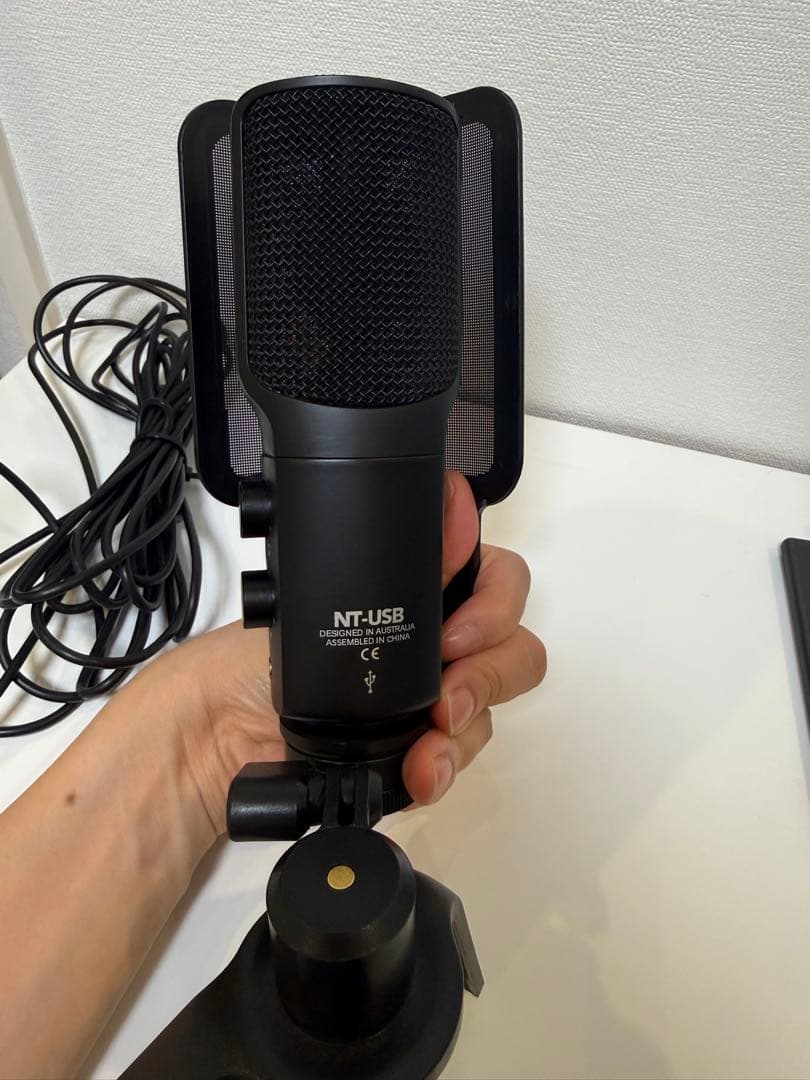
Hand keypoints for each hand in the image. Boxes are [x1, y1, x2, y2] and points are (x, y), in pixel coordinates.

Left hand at [160, 472, 545, 833]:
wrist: (222, 731)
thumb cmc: (258, 653)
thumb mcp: (321, 591)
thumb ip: (398, 553)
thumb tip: (454, 500)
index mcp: (421, 591)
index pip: (498, 578)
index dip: (496, 598)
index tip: (458, 625)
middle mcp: (439, 642)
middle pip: (513, 643)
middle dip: (492, 666)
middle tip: (448, 686)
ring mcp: (435, 700)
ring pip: (493, 707)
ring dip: (469, 718)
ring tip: (430, 736)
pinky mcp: (424, 751)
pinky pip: (461, 757)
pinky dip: (445, 764)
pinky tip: (420, 769)